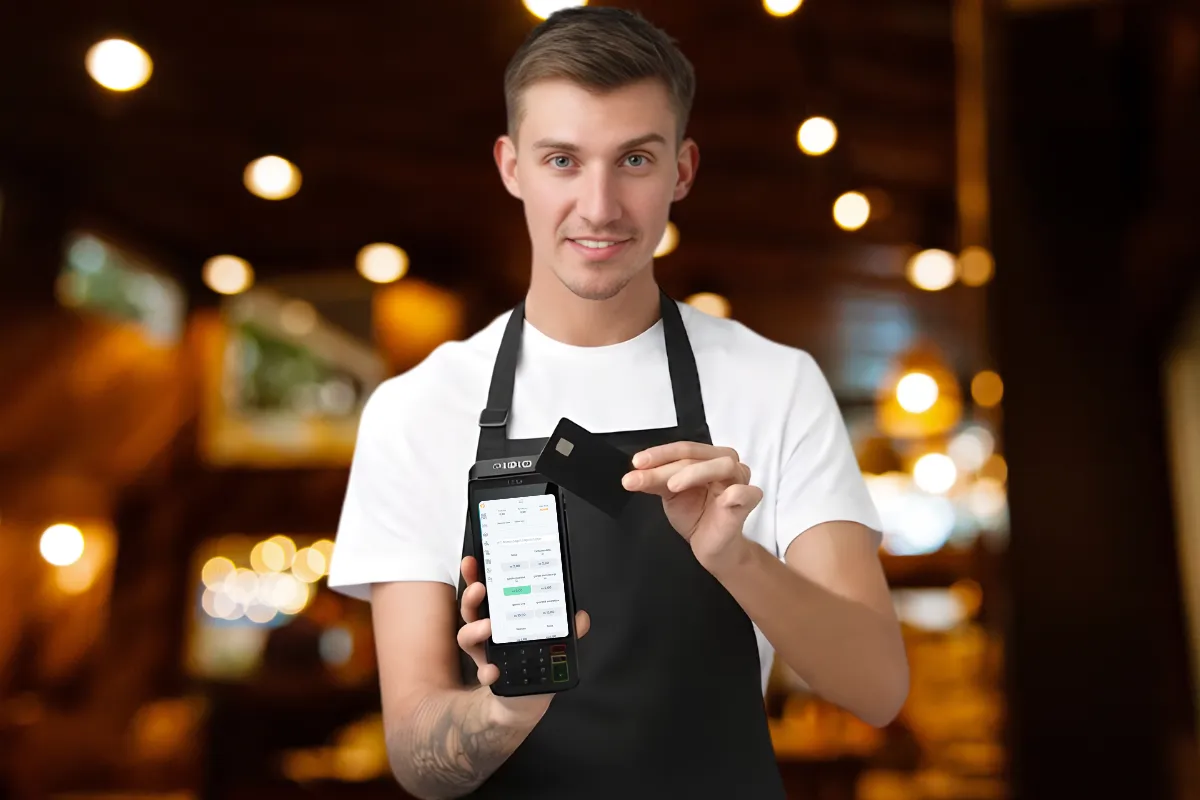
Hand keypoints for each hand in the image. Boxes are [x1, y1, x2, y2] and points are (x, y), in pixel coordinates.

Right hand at [457, 556, 590, 724]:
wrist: (522, 707)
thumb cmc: (534, 668)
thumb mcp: (552, 645)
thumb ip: (565, 631)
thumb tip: (581, 616)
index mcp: (502, 619)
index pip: (487, 593)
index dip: (476, 576)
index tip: (472, 560)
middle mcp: (488, 635)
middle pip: (471, 610)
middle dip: (471, 596)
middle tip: (480, 588)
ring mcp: (484, 656)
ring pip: (467, 638)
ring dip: (474, 630)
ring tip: (487, 627)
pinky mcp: (488, 678)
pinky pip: (483, 673)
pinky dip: (487, 672)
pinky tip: (493, 671)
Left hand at [621, 442, 759, 571]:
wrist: (710, 547)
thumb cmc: (695, 516)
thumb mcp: (669, 495)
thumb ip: (655, 481)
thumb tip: (633, 474)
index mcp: (707, 458)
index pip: (683, 448)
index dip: (659, 454)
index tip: (637, 463)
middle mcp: (725, 464)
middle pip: (697, 455)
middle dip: (667, 465)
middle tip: (644, 475)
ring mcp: (739, 481)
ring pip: (722, 465)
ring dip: (695, 473)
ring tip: (672, 486)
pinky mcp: (748, 502)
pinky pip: (747, 492)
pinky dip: (735, 493)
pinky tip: (723, 498)